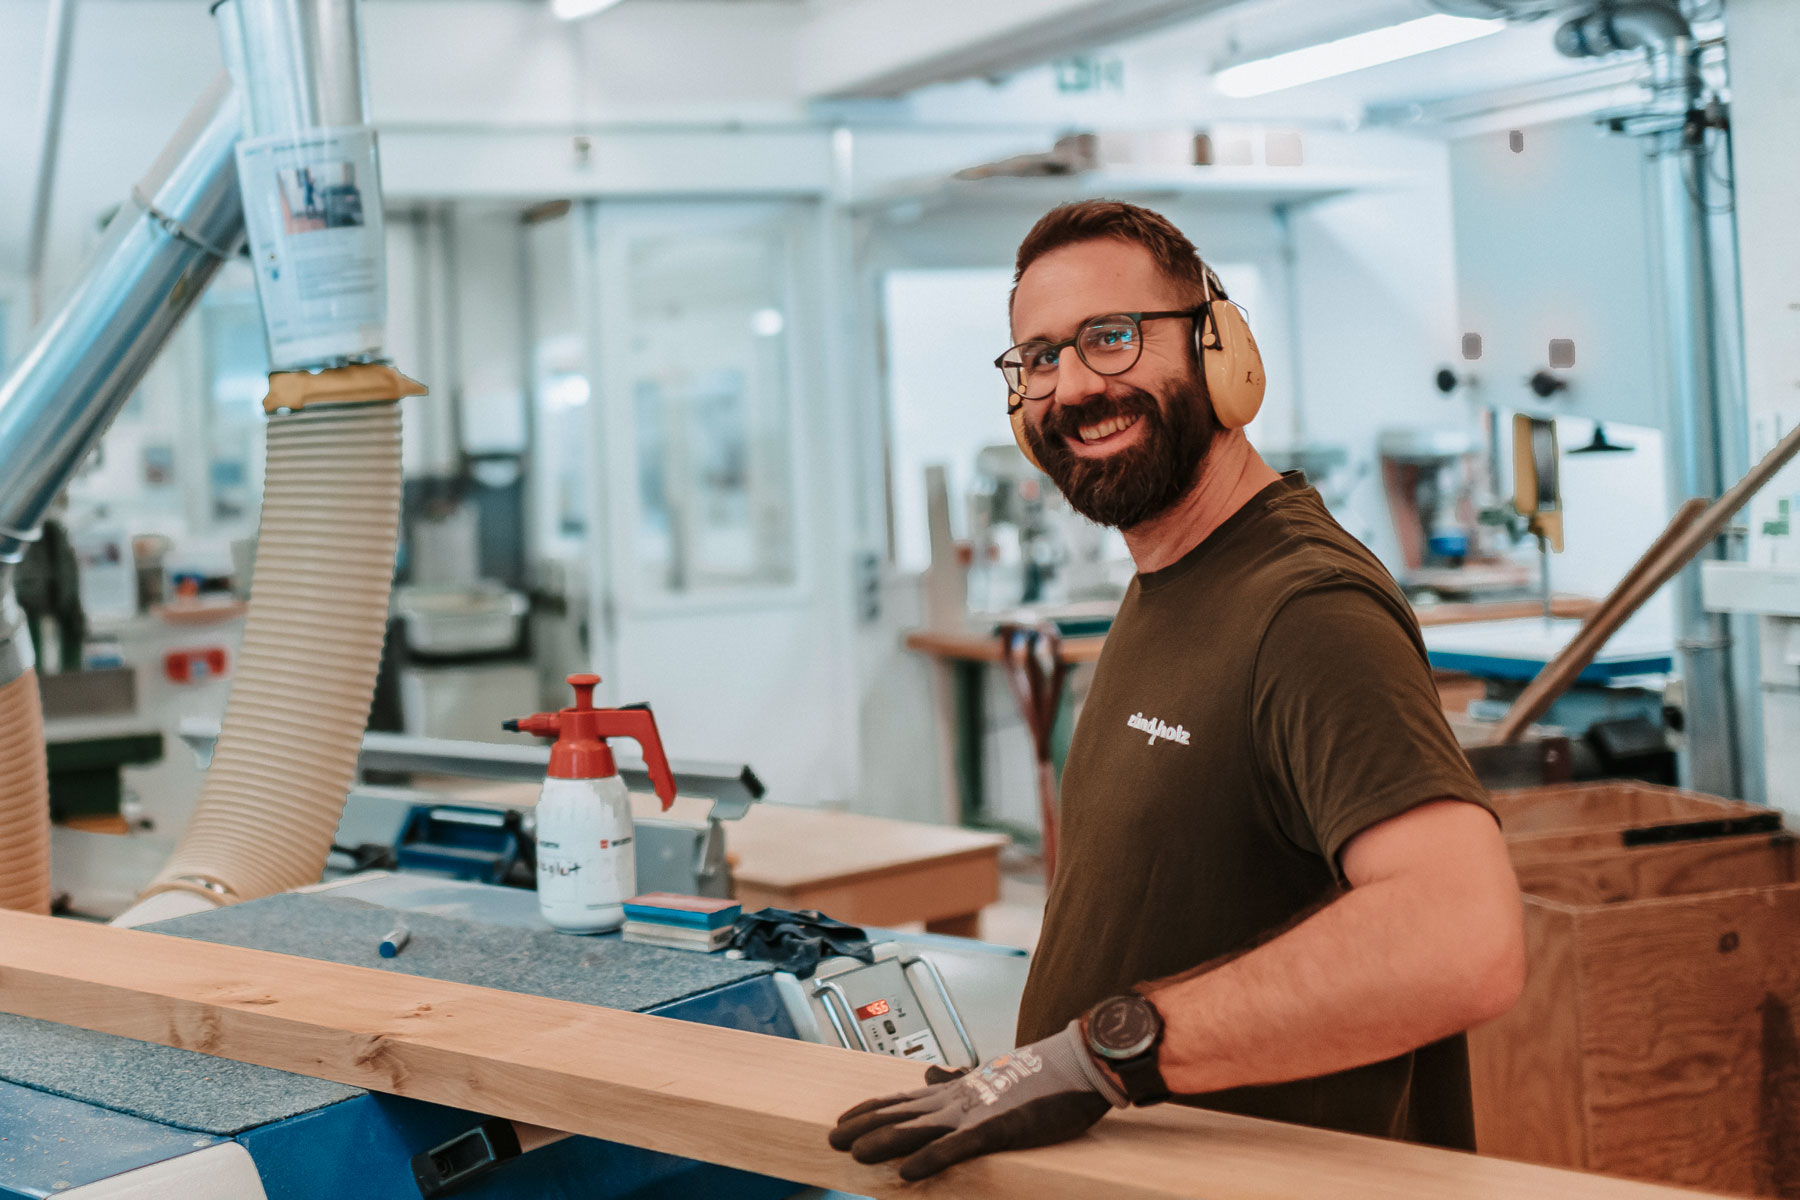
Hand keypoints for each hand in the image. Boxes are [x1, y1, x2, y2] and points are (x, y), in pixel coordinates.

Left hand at [827, 1021, 1125, 1180]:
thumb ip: (958, 1081)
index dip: (870, 1109)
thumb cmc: (1043, 1076)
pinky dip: (928, 1160)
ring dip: (883, 1142)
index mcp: (958, 1090)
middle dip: (864, 1127)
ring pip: (918, 1129)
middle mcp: (959, 1099)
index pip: (903, 1099)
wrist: (1080, 1065)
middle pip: (900, 1113)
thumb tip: (929, 1078)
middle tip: (832, 1140)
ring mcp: (976, 1113)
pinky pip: (956, 1148)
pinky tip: (906, 1173)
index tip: (842, 1119)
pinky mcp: (997, 1129)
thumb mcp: (993, 1078)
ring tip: (854, 1154)